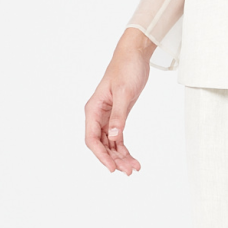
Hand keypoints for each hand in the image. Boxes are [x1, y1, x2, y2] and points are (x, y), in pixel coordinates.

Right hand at [85, 27, 154, 173]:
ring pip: (110, 144)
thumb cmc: (126, 69)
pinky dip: (125, 149)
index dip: (101, 156)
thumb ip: (118, 115)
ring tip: (134, 168)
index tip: (112, 168)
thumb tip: (114, 136)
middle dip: (113, 159)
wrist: (134, 56)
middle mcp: (97, 116)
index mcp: (93, 109)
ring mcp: (107, 117)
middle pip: (101, 145)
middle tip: (128, 171)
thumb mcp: (124, 93)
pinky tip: (133, 159)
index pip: (92, 139)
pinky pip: (118, 138)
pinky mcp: (118, 117)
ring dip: (120, 157)